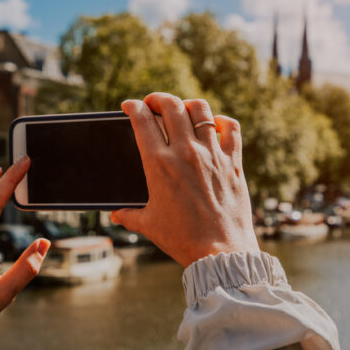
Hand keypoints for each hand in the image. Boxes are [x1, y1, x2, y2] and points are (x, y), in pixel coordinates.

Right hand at [111, 92, 259, 267]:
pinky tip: (214, 125)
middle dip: (157, 98)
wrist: (220, 251)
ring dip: (187, 105)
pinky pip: (231, 128)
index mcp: (159, 165)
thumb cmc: (182, 240)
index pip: (142, 120)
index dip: (133, 107)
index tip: (129, 106)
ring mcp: (212, 155)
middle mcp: (186, 153)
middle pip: (171, 106)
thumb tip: (116, 214)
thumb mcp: (149, 226)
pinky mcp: (234, 162)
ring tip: (182, 111)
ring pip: (201, 109)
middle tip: (153, 103)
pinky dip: (222, 121)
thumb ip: (130, 216)